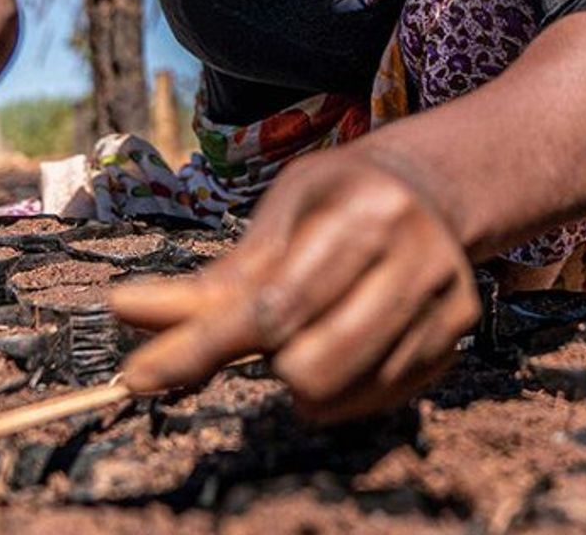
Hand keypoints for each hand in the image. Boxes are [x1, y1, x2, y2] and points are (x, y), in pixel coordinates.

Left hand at [110, 146, 481, 421]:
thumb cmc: (340, 196)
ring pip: (339, 392)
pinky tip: (346, 340)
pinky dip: (342, 385)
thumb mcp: (282, 211)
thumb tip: (126, 313)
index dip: (201, 348)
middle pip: (308, 363)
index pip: (273, 305)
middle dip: (270, 356)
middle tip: (277, 320)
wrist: (437, 186)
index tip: (138, 378)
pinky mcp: (458, 335)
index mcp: (364, 212)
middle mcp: (415, 257)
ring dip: (302, 376)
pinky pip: (374, 398)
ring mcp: (444, 300)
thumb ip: (217, 275)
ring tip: (312, 329)